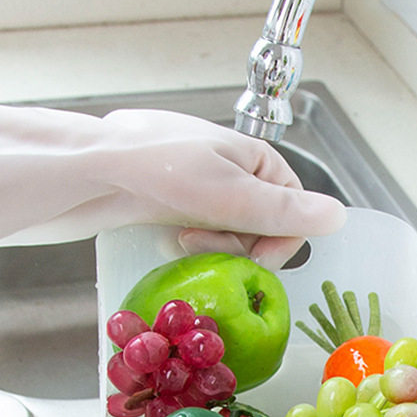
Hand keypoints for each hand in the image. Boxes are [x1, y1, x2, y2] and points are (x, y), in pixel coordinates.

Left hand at [0, 95, 344, 267]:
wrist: (79, 172)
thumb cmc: (149, 168)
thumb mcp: (224, 189)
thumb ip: (280, 206)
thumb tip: (336, 216)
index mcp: (248, 155)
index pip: (291, 203)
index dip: (279, 236)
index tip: (257, 261)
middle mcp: (224, 170)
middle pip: (259, 222)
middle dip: (240, 242)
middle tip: (208, 246)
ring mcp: (193, 188)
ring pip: (226, 234)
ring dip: (212, 247)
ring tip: (182, 241)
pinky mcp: (166, 206)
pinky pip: (195, 236)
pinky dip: (189, 246)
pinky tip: (169, 244)